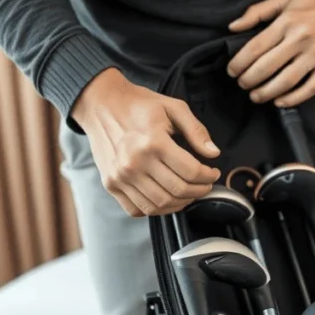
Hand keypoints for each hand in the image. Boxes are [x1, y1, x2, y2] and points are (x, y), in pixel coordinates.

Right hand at [72, 68, 221, 216]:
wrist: (101, 105)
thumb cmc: (139, 105)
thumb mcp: (173, 107)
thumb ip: (196, 130)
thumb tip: (213, 153)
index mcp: (153, 142)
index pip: (191, 172)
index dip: (208, 176)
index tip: (213, 173)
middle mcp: (135, 163)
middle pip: (178, 191)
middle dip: (199, 191)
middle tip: (205, 185)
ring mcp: (121, 176)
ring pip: (159, 205)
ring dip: (181, 203)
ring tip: (189, 193)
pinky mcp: (111, 184)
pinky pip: (137, 209)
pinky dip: (155, 210)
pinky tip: (166, 198)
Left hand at [227, 0, 314, 107]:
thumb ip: (258, 11)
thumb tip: (233, 27)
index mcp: (288, 21)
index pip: (255, 48)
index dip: (239, 63)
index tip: (232, 71)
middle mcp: (301, 39)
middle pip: (267, 67)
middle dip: (249, 80)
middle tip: (243, 85)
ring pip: (286, 81)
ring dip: (266, 93)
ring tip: (256, 96)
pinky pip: (310, 89)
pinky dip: (293, 99)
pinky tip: (280, 101)